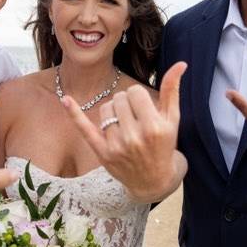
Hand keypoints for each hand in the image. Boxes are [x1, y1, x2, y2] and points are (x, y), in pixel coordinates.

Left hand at [62, 62, 188, 202]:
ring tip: (125, 124)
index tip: (145, 107)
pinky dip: (74, 114)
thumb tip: (181, 64)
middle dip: (127, 103)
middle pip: (120, 98)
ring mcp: (117, 146)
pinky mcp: (102, 153)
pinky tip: (66, 100)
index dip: (139, 96)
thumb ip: (173, 90)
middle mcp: (135, 137)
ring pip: (106, 108)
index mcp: (154, 127)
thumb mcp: (173, 119)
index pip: (135, 92)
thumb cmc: (165, 145)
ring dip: (114, 111)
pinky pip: (85, 128)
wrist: (155, 182)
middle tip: (136, 117)